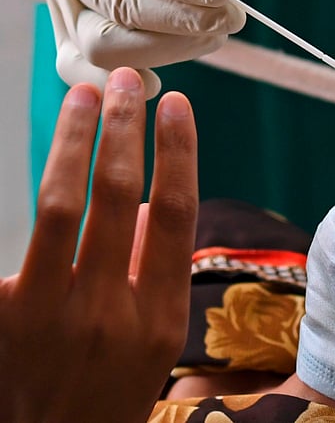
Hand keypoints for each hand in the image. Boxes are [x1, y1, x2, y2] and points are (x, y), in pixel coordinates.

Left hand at [0, 68, 197, 421]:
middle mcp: (108, 312)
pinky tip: (48, 163)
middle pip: (120, 196)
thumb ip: (156, 272)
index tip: (176, 107)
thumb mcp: (154, 343)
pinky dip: (38, 197)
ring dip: (74, 142)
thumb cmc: (108, 393)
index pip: (177, 214)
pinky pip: (14, 244)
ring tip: (84, 99)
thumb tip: (151, 205)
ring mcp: (47, 315)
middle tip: (126, 84)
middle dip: (124, 128)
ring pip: (61, 205)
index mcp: (159, 317)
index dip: (177, 152)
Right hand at [35, 0, 245, 97]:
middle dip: (182, 20)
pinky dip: (122, 77)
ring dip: (168, 49)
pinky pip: (81, 69)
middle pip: (116, 5)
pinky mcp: (71, 35)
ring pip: (102, 46)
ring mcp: (63, 2)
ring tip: (213, 33)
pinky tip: (159, 82)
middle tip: (232, 17)